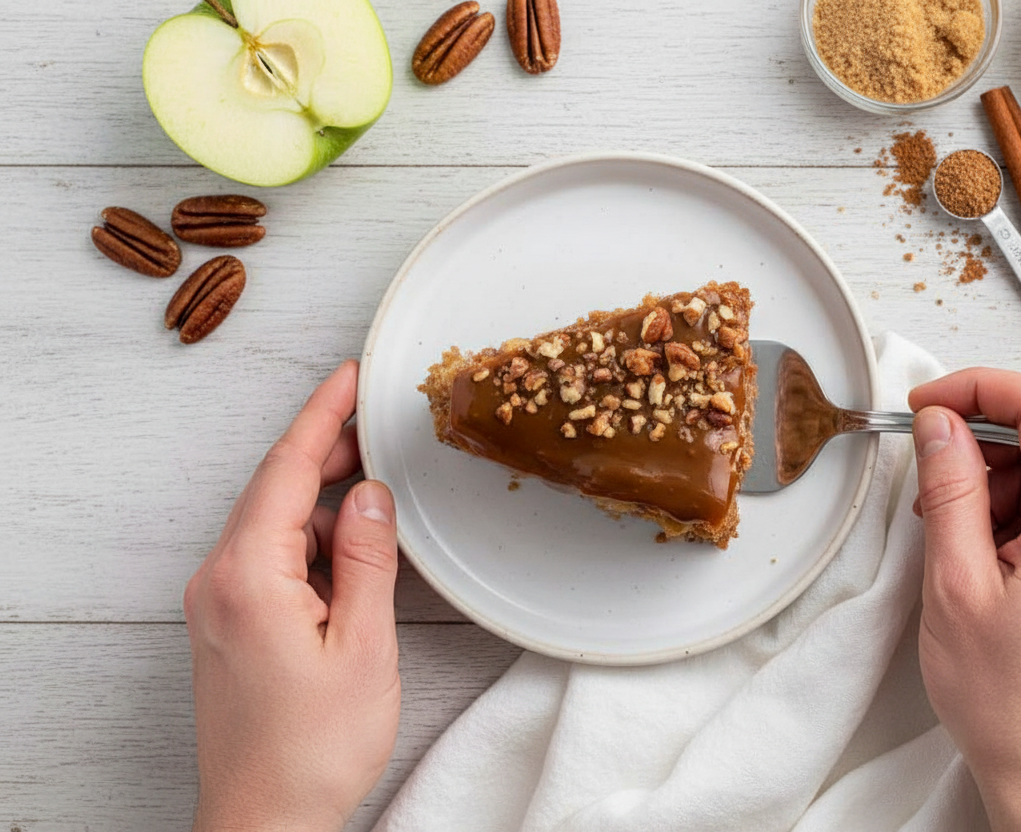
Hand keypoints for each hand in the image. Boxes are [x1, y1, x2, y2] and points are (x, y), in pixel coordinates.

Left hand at [184, 360, 400, 831]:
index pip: (286, 469)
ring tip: (381, 510)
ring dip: (327, 508)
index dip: (323, 415)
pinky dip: (314, 546)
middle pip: (276, 489)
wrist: (265, 821)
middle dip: (328, 453)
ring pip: (277, 524)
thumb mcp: (363, 646)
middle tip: (379, 427)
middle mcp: (220, 579)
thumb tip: (370, 493)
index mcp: (248, 576)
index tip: (351, 376)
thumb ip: (367, 559)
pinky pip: (272, 559)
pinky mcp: (229, 622)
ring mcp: (219, 602)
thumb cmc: (312, 750)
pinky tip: (354, 561)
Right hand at [909, 370, 1020, 831]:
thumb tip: (940, 424)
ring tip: (954, 543)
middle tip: (930, 488)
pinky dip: (1009, 511)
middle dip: (978, 446)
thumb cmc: (1009, 700)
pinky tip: (979, 554)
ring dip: (990, 484)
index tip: (928, 404)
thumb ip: (949, 489)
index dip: (978, 388)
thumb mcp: (955, 585)